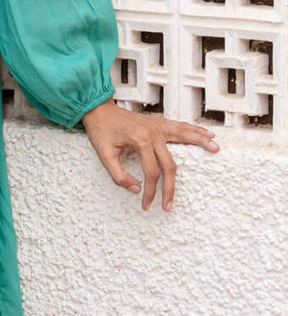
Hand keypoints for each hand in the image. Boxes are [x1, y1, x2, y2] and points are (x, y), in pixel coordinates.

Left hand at [80, 98, 220, 212]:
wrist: (98, 110)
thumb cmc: (101, 131)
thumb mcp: (103, 155)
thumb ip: (118, 175)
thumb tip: (136, 189)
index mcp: (140, 139)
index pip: (152, 173)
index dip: (151, 192)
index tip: (146, 205)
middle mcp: (152, 132)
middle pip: (169, 164)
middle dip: (171, 187)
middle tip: (170, 206)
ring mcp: (157, 125)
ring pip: (184, 136)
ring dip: (200, 142)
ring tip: (216, 149)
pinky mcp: (158, 122)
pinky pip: (180, 126)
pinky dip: (194, 130)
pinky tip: (206, 134)